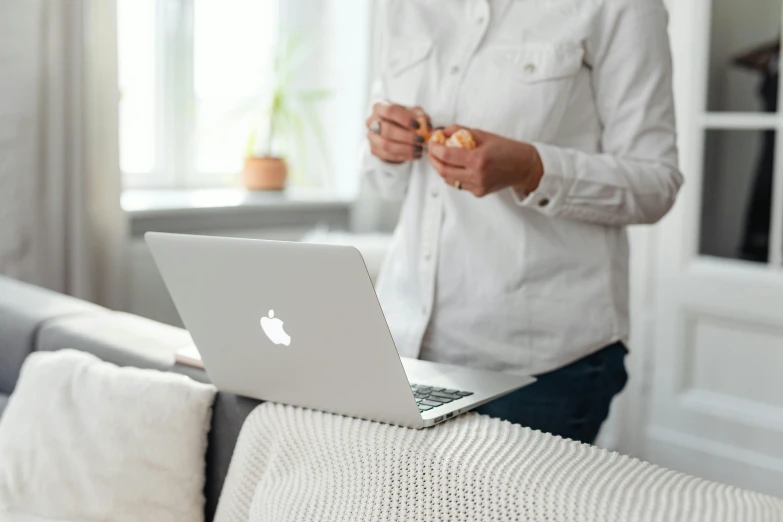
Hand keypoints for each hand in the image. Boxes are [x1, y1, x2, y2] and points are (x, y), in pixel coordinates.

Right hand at [366, 102, 430, 163]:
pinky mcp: (374, 150)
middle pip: (387, 130)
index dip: (404, 119)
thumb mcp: (413, 112)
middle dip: (406, 137)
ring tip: (419, 149)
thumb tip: (427, 126)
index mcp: (380, 107)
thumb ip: (421, 116)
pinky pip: (388, 155)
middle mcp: (372, 121)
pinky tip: (414, 155)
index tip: (418, 125)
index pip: (390, 111)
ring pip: (386, 145)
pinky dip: (403, 156)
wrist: (393, 129)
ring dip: (405, 149)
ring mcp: (371, 137)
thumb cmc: (403, 118)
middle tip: (420, 140)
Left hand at [427, 126, 543, 197]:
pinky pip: (459, 185)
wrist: (523, 166)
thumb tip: (441, 131)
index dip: (434, 149)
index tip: (431, 142)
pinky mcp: (479, 193)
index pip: (447, 156)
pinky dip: (452, 175)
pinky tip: (455, 167)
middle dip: (433, 160)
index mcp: (478, 159)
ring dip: (441, 168)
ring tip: (440, 158)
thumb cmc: (505, 148)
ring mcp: (478, 186)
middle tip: (431, 151)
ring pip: (449, 180)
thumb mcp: (483, 134)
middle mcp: (477, 175)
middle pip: (444, 171)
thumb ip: (460, 131)